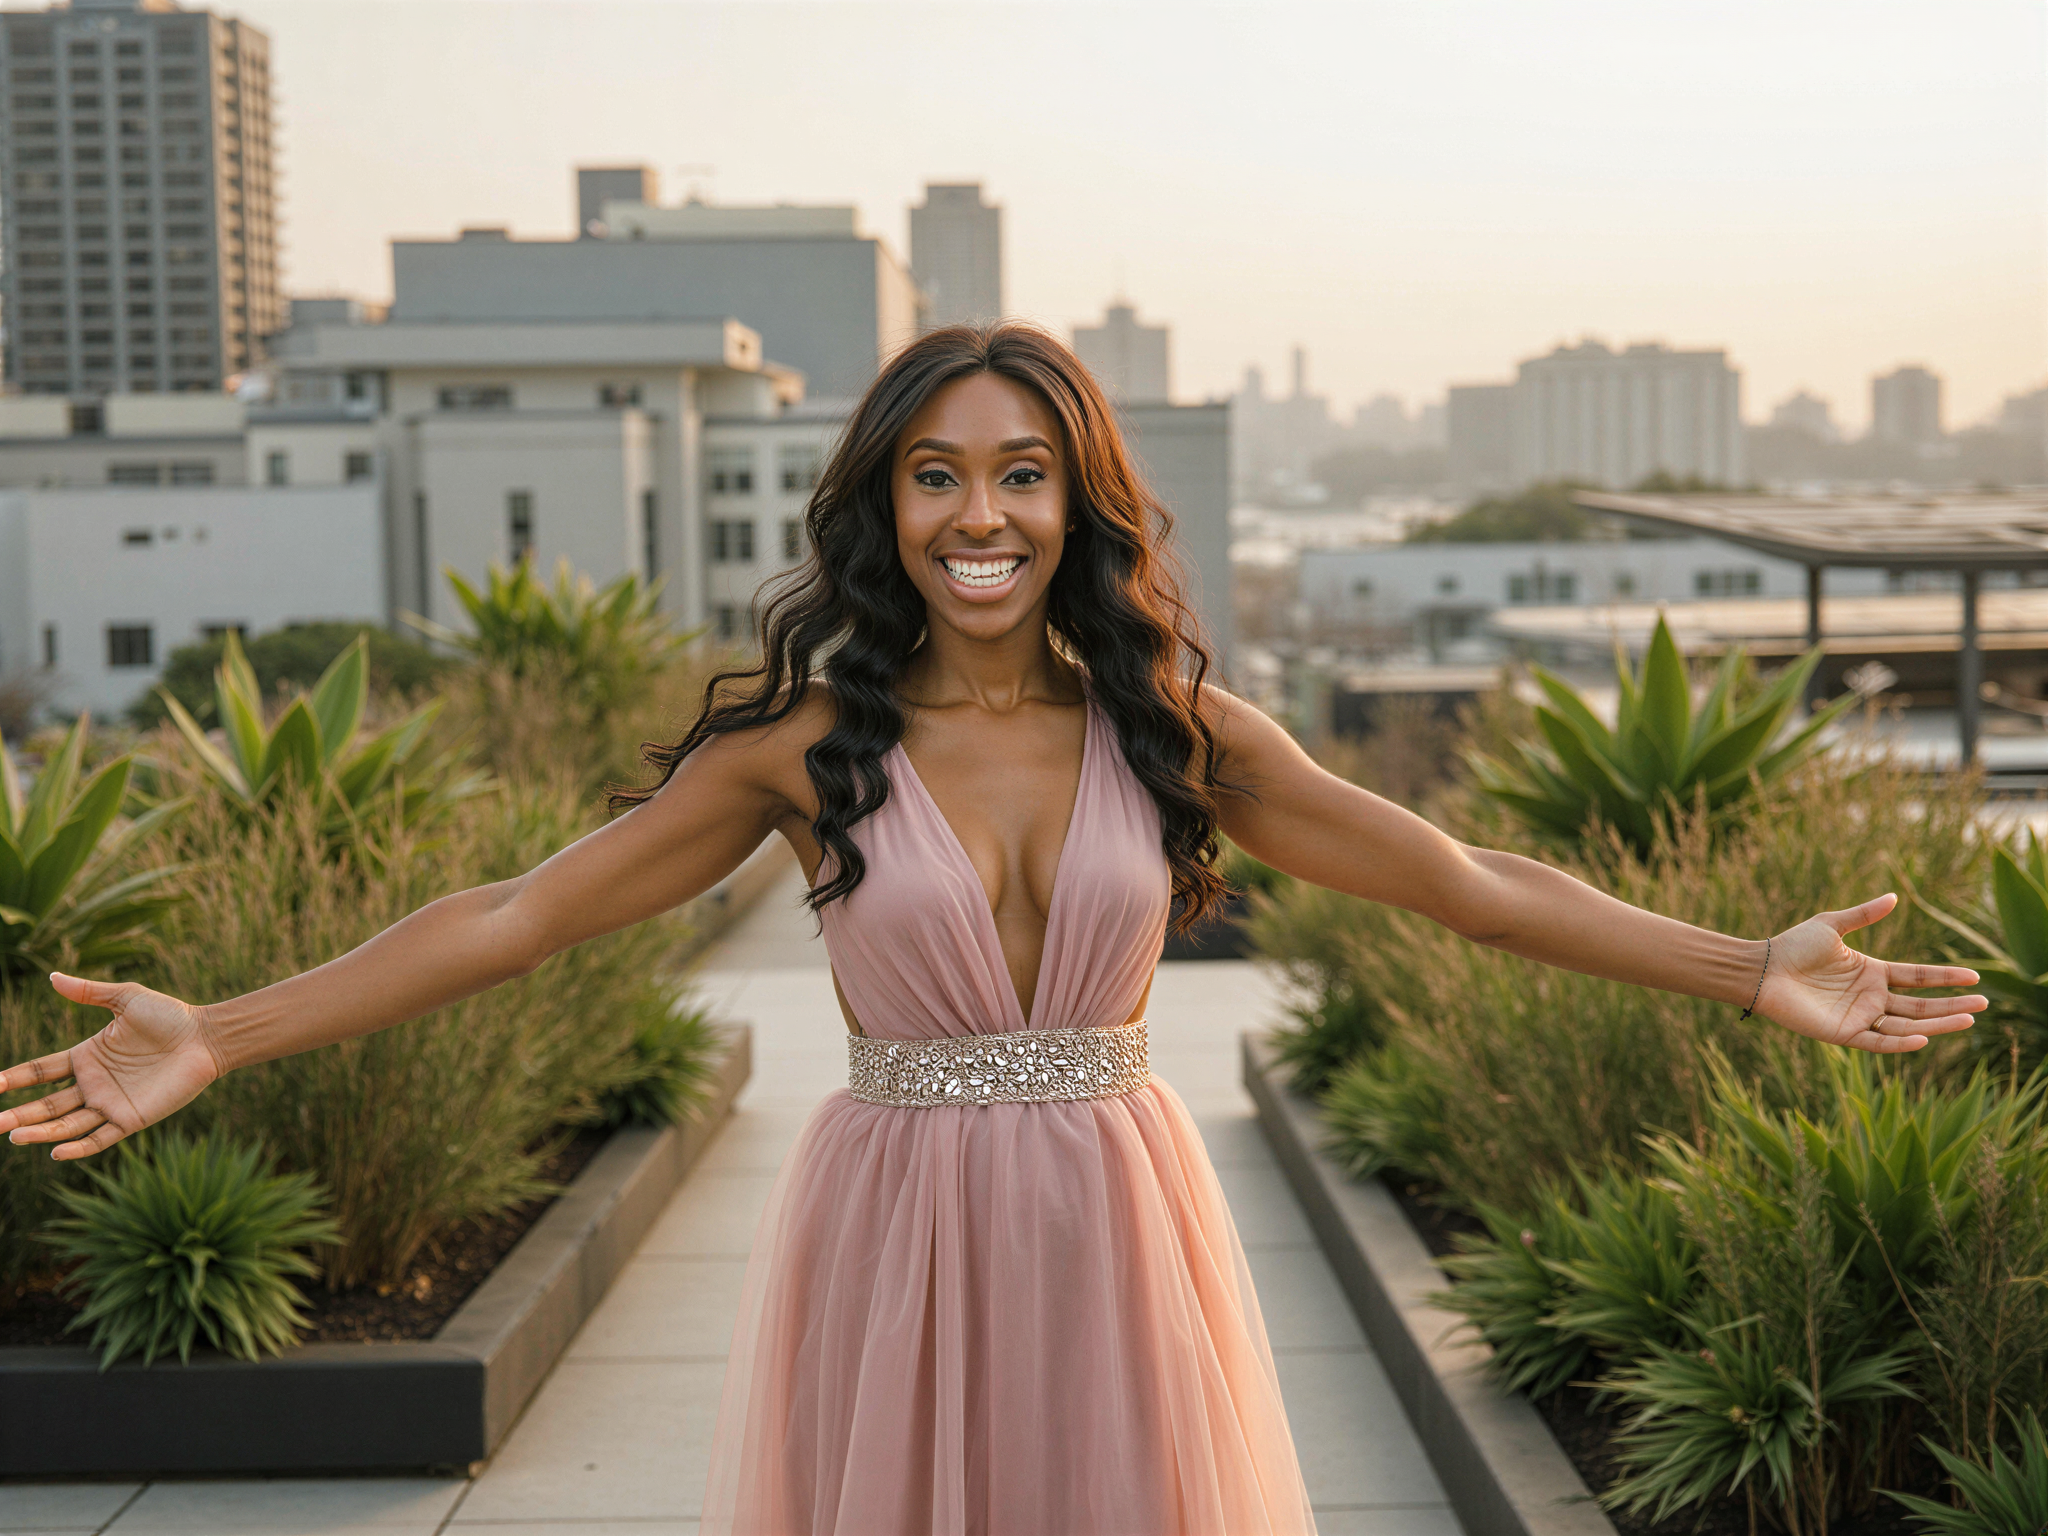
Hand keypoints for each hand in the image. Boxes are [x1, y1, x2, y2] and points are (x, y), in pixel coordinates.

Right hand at [0, 973, 221, 1158]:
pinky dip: (78, 1147)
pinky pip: (100, 1138)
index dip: (13, 1079)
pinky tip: (56, 1151)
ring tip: (13, 1136)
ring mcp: (110, 1103)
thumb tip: (52, 977)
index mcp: (85, 1056)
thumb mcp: (126, 998)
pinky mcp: (131, 1119)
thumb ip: (89, 991)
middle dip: (18, 1114)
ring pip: (66, 1124)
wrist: (206, 1036)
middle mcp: (92, 1084)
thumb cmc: (171, 1015)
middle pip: (46, 1104)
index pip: (39, 1071)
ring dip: (40, 1132)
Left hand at [1757, 894, 1985, 1053]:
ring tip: (1969, 1019)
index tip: (1975, 976)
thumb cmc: (1792, 946)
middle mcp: (1870, 997)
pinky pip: (1878, 1041)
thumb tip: (1895, 897)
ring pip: (1907, 1024)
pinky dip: (1900, 1042)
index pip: (1918, 977)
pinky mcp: (1843, 1033)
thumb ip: (1863, 914)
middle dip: (1952, 1004)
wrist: (1762, 969)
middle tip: (1984, 1003)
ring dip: (1938, 1023)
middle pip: (1920, 1004)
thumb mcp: (1831, 925)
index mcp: (1872, 972)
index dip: (1946, 977)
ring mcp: (1859, 1016)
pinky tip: (1924, 1038)